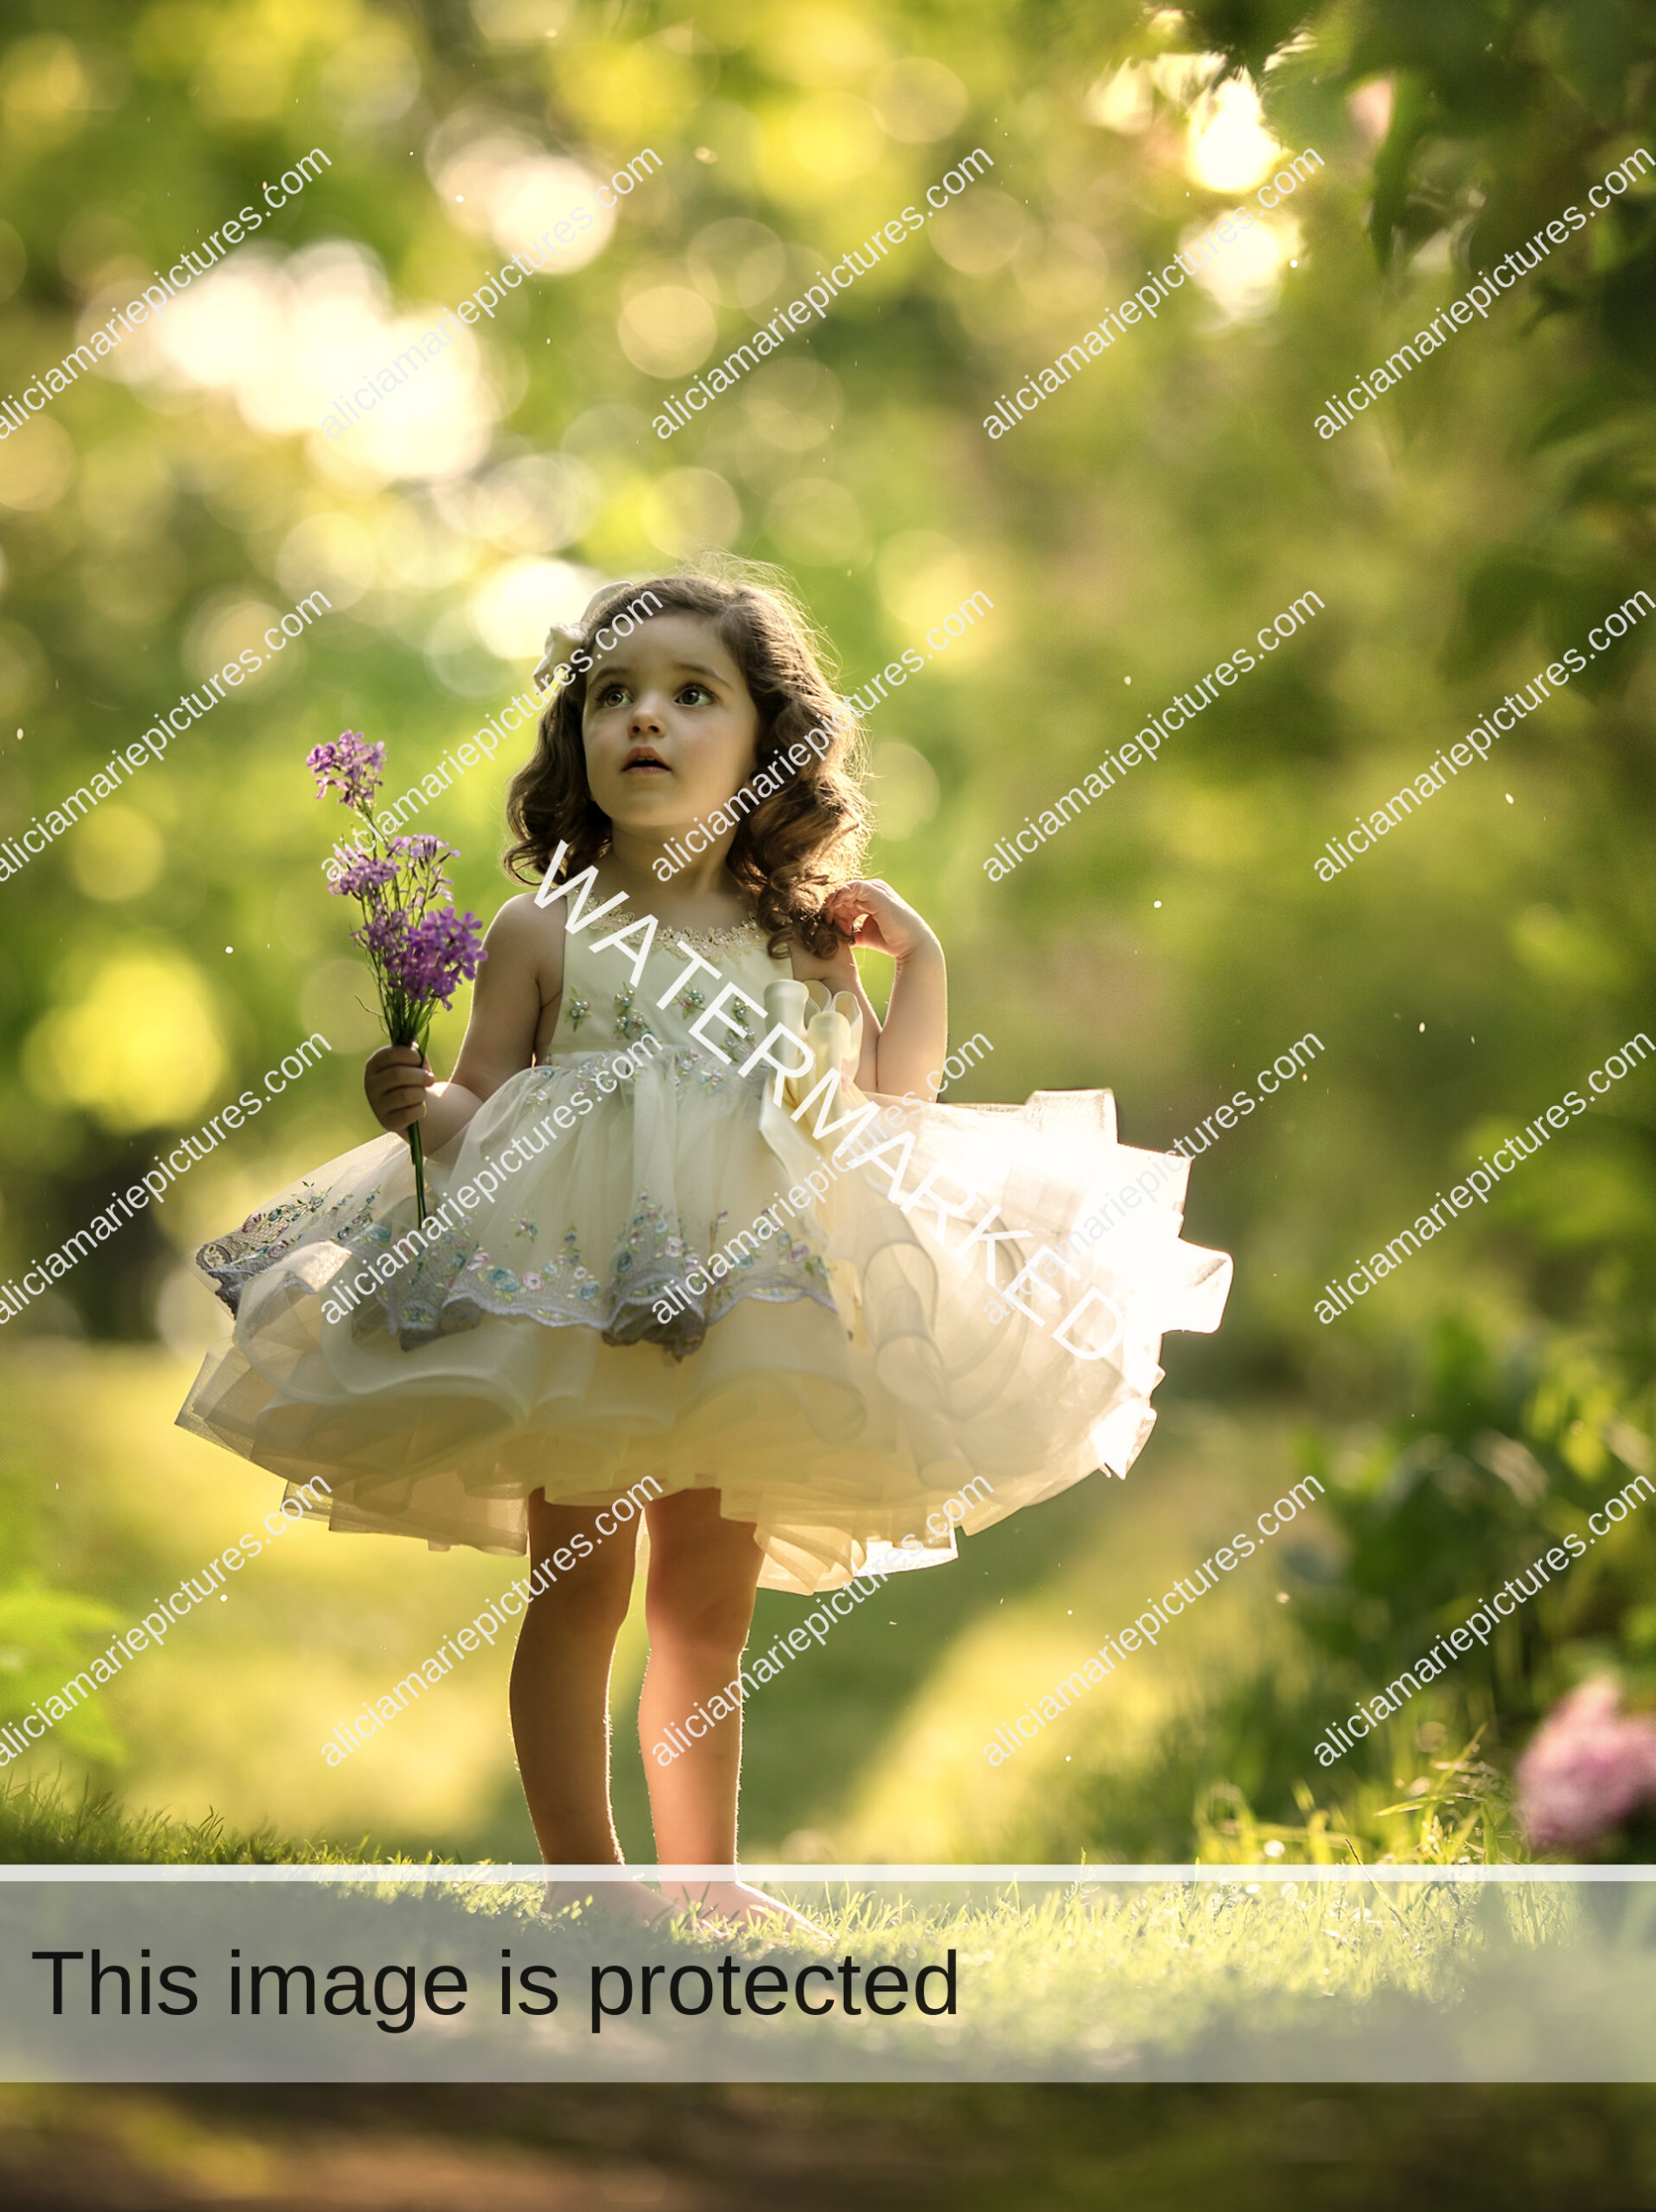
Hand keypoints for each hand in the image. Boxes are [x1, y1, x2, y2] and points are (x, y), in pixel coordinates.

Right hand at [365, 1044, 431, 1133]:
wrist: (411, 1108)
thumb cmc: (412, 1080)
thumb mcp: (412, 1063)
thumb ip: (413, 1051)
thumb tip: (413, 1038)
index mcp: (374, 1064)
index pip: (390, 1054)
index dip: (410, 1055)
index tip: (420, 1059)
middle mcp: (370, 1084)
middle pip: (398, 1075)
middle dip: (420, 1076)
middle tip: (431, 1079)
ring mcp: (376, 1104)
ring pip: (405, 1095)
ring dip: (421, 1093)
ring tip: (424, 1094)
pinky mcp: (386, 1122)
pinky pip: (408, 1114)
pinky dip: (420, 1110)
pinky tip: (420, 1108)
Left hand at [822, 878, 939, 963]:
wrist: (910, 945)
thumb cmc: (889, 940)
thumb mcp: (863, 933)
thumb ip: (850, 930)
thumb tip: (834, 934)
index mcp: (871, 897)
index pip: (845, 897)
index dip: (834, 910)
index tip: (829, 926)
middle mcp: (874, 889)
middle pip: (843, 893)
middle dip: (832, 907)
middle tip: (828, 923)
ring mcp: (876, 889)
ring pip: (845, 889)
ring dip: (834, 904)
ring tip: (830, 920)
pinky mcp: (876, 892)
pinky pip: (852, 887)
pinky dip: (840, 897)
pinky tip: (835, 910)